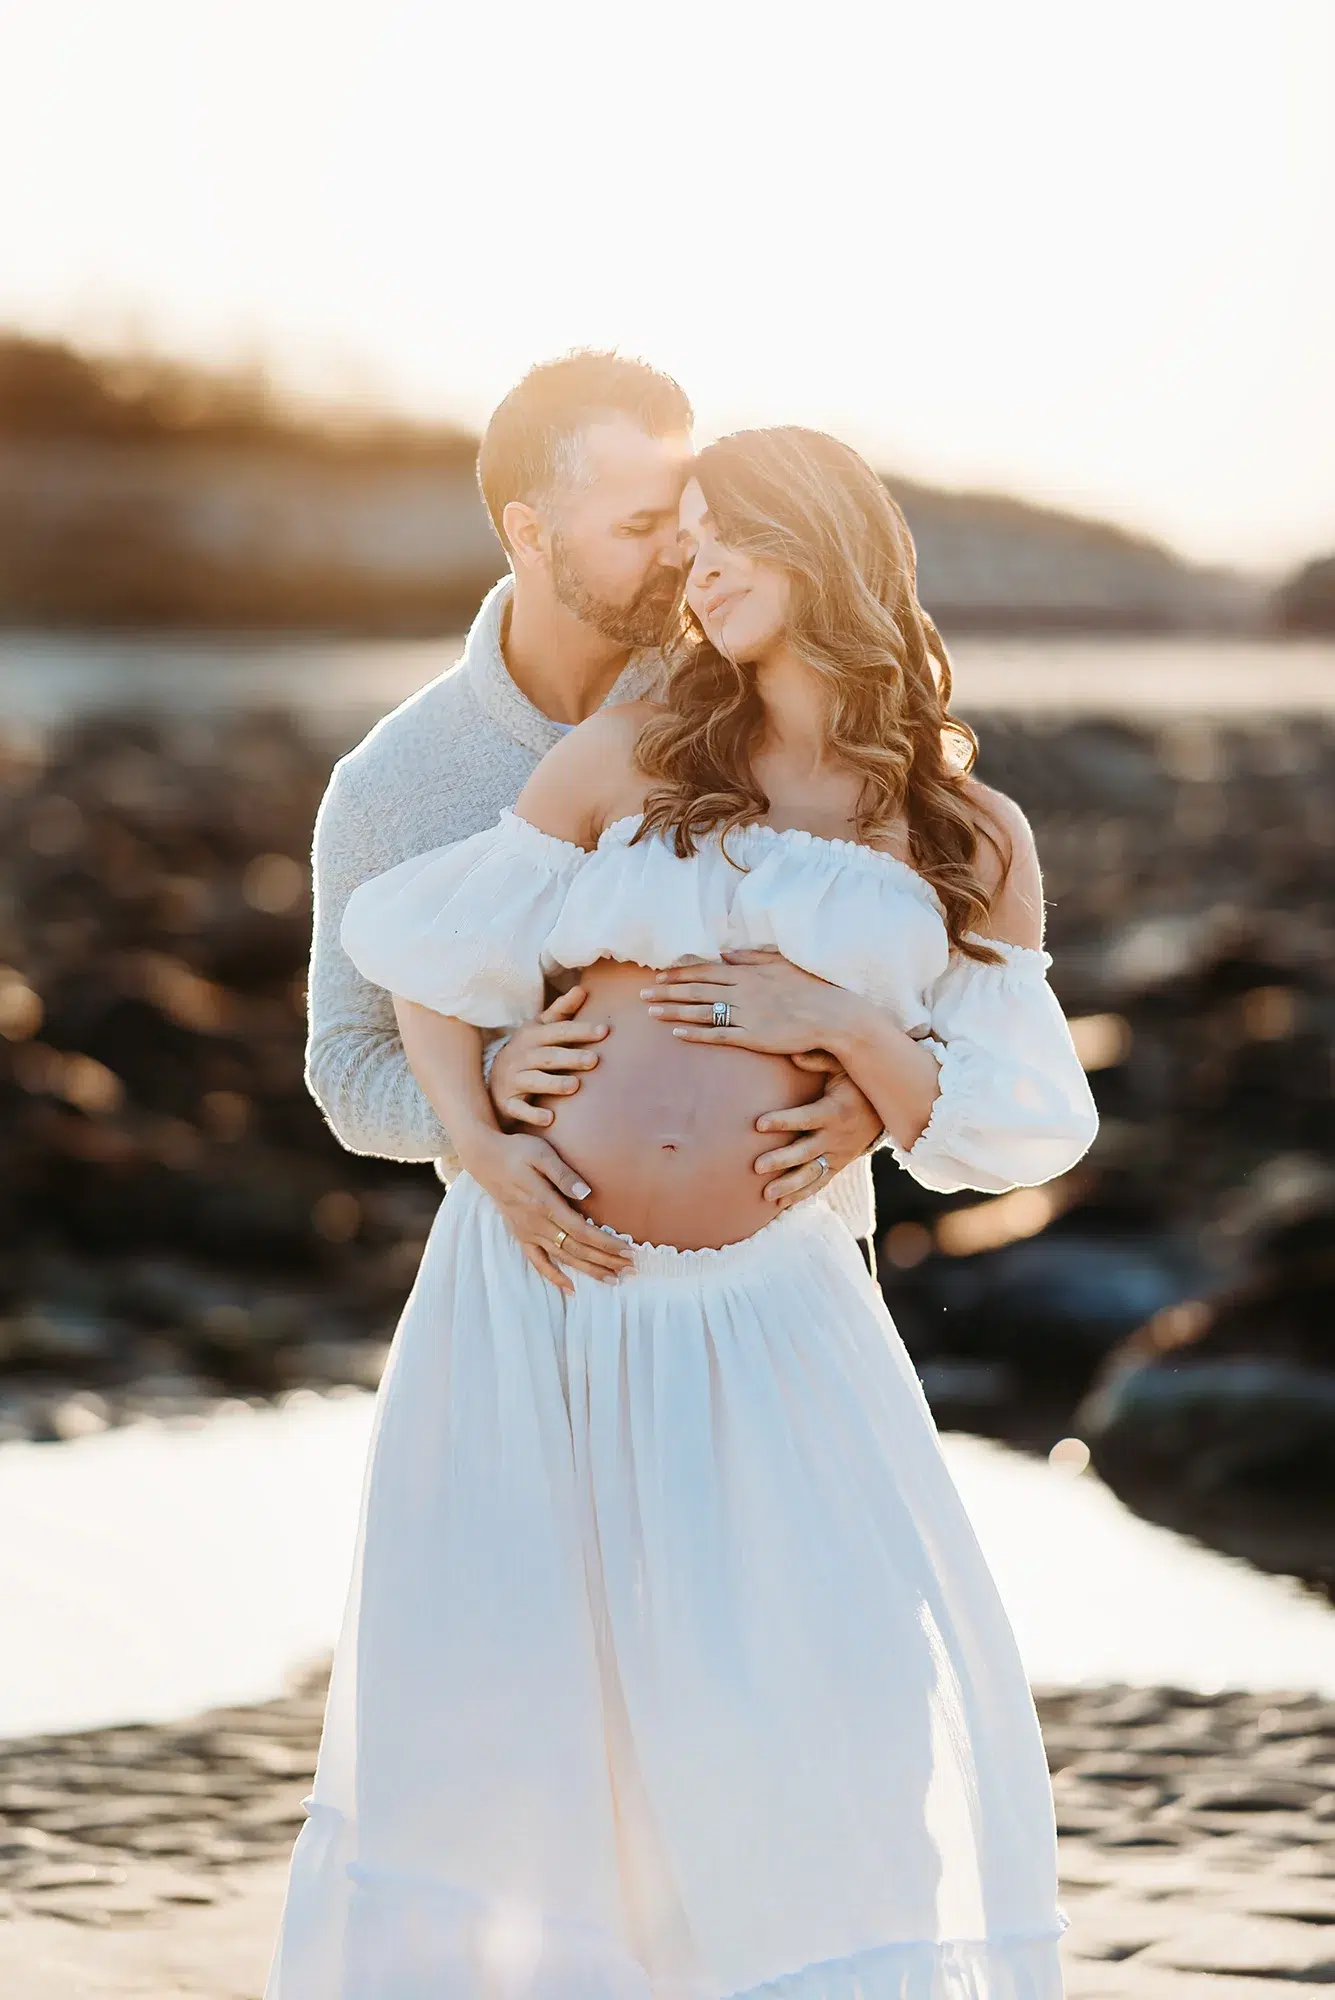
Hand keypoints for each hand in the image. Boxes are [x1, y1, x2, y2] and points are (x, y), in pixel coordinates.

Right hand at [461, 1129, 632, 1293]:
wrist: (485, 1158)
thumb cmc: (517, 1151)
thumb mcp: (541, 1154)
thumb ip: (563, 1174)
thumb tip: (586, 1193)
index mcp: (544, 1203)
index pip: (582, 1230)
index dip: (606, 1243)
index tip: (627, 1250)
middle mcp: (536, 1223)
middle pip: (576, 1249)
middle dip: (605, 1260)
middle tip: (630, 1268)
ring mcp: (527, 1232)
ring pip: (562, 1258)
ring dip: (588, 1270)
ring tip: (612, 1279)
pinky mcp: (520, 1235)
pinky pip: (537, 1262)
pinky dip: (554, 1277)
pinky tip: (571, 1288)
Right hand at [487, 985, 607, 1129]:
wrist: (493, 1081)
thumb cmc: (527, 1052)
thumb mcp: (540, 1029)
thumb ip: (562, 1011)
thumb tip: (582, 988)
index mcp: (532, 1036)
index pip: (559, 1031)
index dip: (581, 1030)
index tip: (604, 1031)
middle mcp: (521, 1056)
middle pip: (549, 1056)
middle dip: (571, 1057)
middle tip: (594, 1060)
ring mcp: (513, 1080)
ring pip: (534, 1081)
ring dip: (553, 1083)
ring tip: (575, 1086)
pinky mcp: (508, 1103)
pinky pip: (519, 1109)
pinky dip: (533, 1114)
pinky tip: (550, 1119)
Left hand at [640, 948, 852, 1056]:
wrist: (833, 1014)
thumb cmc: (811, 988)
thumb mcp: (781, 963)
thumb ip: (752, 957)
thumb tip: (726, 953)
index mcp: (748, 972)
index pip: (705, 971)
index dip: (679, 974)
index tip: (659, 976)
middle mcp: (742, 991)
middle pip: (696, 989)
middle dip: (666, 991)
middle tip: (642, 994)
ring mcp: (746, 1014)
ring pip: (701, 1011)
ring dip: (673, 1011)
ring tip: (650, 1012)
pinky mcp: (752, 1036)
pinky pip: (718, 1034)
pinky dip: (695, 1033)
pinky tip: (677, 1033)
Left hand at [753, 1062, 883, 1208]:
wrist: (885, 1110)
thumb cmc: (856, 1082)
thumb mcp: (843, 1066)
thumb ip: (819, 1059)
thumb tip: (793, 1053)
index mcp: (835, 1111)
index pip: (805, 1118)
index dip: (783, 1120)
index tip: (758, 1124)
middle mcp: (836, 1137)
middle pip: (806, 1152)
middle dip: (781, 1160)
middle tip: (757, 1166)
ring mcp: (838, 1155)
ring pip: (812, 1174)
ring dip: (789, 1186)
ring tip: (766, 1195)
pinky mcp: (839, 1165)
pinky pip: (821, 1183)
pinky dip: (803, 1195)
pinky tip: (782, 1205)